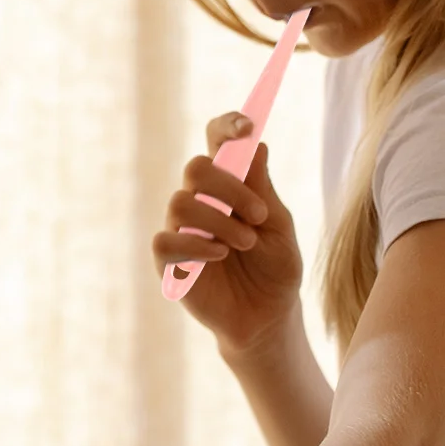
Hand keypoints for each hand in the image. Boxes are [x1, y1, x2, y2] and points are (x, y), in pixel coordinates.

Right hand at [153, 115, 302, 350]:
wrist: (268, 318)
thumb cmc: (275, 269)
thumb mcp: (278, 227)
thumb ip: (262, 189)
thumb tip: (256, 143)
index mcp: (228, 186)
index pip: (216, 142)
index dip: (226, 126)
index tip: (247, 126)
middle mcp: (199, 201)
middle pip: (194, 167)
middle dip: (228, 186)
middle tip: (259, 214)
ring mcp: (180, 230)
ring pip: (181, 203)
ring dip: (219, 221)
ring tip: (245, 244)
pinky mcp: (168, 262)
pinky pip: (166, 241)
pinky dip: (196, 245)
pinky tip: (219, 256)